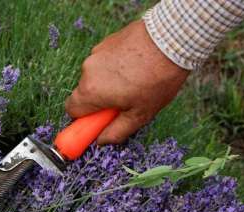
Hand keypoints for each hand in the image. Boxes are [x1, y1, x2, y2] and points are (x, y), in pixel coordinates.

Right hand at [65, 20, 189, 144]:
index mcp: (91, 92)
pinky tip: (135, 66)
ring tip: (135, 80)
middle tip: (125, 102)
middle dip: (100, 100)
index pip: (72, 111)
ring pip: (96, 76)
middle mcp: (88, 71)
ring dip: (108, 82)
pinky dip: (115, 66)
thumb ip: (116, 131)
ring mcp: (96, 53)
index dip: (85, 119)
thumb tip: (101, 141)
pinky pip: (104, 60)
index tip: (100, 120)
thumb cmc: (157, 78)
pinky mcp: (106, 41)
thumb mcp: (140, 114)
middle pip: (85, 93)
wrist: (171, 39)